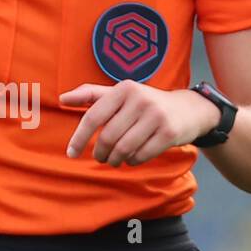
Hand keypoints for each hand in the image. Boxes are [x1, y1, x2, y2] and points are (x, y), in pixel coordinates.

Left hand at [59, 82, 221, 166]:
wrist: (189, 109)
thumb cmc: (146, 103)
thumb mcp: (120, 93)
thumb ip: (91, 94)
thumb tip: (62, 99)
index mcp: (124, 88)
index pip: (93, 116)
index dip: (79, 137)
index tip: (71, 153)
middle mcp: (140, 99)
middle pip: (108, 137)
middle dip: (100, 153)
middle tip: (101, 157)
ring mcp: (156, 116)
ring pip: (124, 149)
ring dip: (115, 160)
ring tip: (115, 160)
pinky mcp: (169, 133)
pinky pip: (141, 156)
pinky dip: (132, 161)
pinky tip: (133, 158)